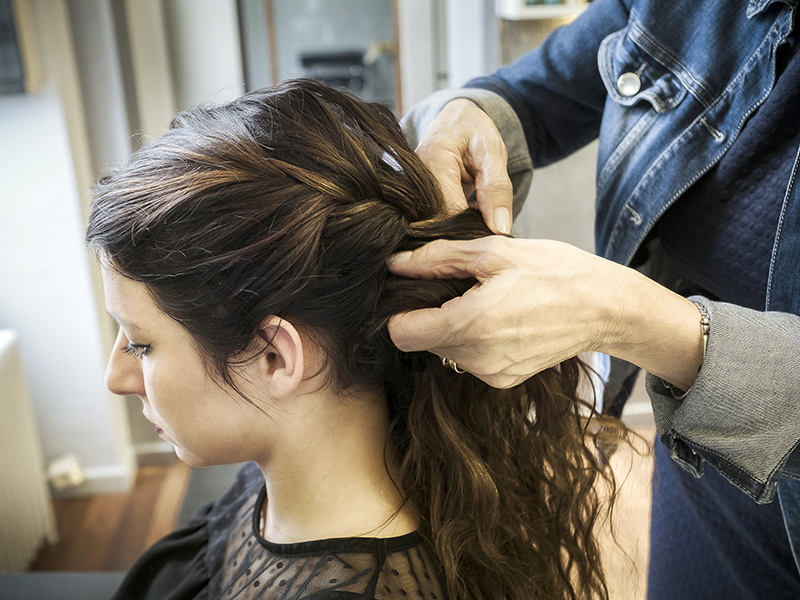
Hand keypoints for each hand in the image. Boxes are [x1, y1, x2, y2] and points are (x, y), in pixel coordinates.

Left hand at [388, 237, 703, 389]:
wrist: (606, 309)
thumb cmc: (555, 272)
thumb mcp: (494, 252)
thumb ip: (438, 258)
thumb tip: (395, 262)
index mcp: (469, 326)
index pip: (400, 333)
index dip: (399, 310)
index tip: (416, 290)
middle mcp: (476, 360)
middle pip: (422, 341)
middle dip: (430, 314)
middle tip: (459, 286)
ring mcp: (491, 375)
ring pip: (444, 351)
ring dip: (452, 326)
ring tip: (484, 300)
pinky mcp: (504, 381)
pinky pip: (469, 360)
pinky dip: (474, 340)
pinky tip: (500, 318)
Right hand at [415, 99, 513, 234]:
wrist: (454, 119)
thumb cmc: (474, 132)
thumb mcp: (493, 153)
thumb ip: (498, 189)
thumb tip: (500, 229)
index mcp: (435, 161)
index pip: (450, 212)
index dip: (471, 227)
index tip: (490, 234)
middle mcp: (414, 178)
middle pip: (437, 221)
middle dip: (463, 231)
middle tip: (486, 230)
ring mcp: (409, 188)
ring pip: (432, 223)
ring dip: (455, 229)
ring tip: (475, 220)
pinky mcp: (411, 197)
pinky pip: (429, 218)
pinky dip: (447, 223)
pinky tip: (462, 217)